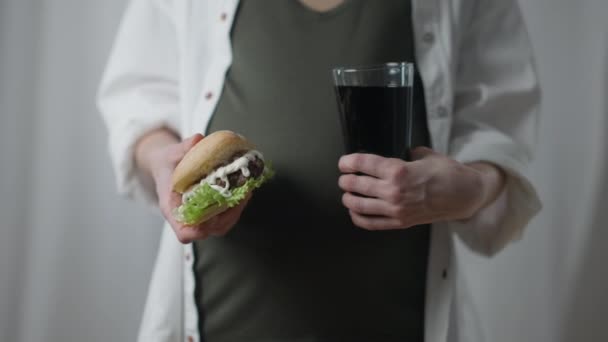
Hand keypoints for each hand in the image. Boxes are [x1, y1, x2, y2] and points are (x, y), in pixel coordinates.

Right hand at [147, 133, 249, 242]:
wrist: (168, 166)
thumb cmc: (167, 163)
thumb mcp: (171, 153)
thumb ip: (183, 148)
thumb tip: (198, 140)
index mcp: (172, 208)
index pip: (183, 232)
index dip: (195, 232)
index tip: (207, 221)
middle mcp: (187, 217)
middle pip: (208, 230)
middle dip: (226, 216)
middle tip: (241, 196)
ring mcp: (200, 216)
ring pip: (221, 225)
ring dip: (236, 210)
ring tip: (246, 190)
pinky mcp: (211, 211)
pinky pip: (226, 216)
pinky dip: (237, 205)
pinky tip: (244, 189)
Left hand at [337, 147, 503, 229]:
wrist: (464, 195)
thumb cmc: (447, 174)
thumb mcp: (426, 155)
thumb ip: (408, 153)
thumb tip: (400, 152)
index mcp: (398, 171)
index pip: (363, 164)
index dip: (348, 163)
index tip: (343, 163)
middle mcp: (393, 191)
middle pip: (357, 185)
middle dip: (346, 180)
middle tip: (344, 177)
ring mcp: (395, 209)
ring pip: (359, 205)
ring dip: (348, 198)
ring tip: (346, 193)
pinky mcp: (399, 222)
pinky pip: (370, 223)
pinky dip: (358, 217)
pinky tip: (354, 211)